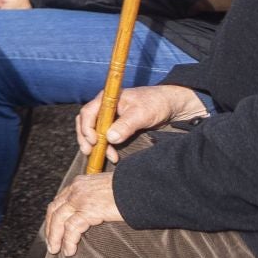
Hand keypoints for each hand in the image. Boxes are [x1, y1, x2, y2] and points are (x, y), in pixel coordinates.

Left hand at [43, 172, 122, 256]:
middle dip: (50, 228)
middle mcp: (76, 189)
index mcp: (79, 183)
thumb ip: (96, 198)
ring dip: (55, 237)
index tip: (53, 227)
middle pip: (55, 210)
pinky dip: (68, 241)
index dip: (54, 215)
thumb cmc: (128, 189)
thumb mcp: (107, 189)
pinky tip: (69, 251)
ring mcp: (80, 199)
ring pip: (58, 219)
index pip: (60, 200)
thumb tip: (97, 212)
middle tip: (51, 243)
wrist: (140, 186)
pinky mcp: (87, 210)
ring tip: (56, 250)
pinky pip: (72, 228)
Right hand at [75, 84, 206, 157]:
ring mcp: (110, 117)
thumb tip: (109, 138)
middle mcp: (105, 108)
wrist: (170, 106)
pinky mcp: (117, 126)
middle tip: (89, 152)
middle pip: (86, 122)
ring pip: (94, 130)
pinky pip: (105, 136)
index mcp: (106, 100)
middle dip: (86, 138)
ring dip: (95, 144)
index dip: (87, 128)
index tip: (94, 142)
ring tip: (103, 157)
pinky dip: (105, 146)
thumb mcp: (141, 114)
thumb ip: (125, 125)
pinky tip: (111, 155)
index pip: (88, 113)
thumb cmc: (155, 104)